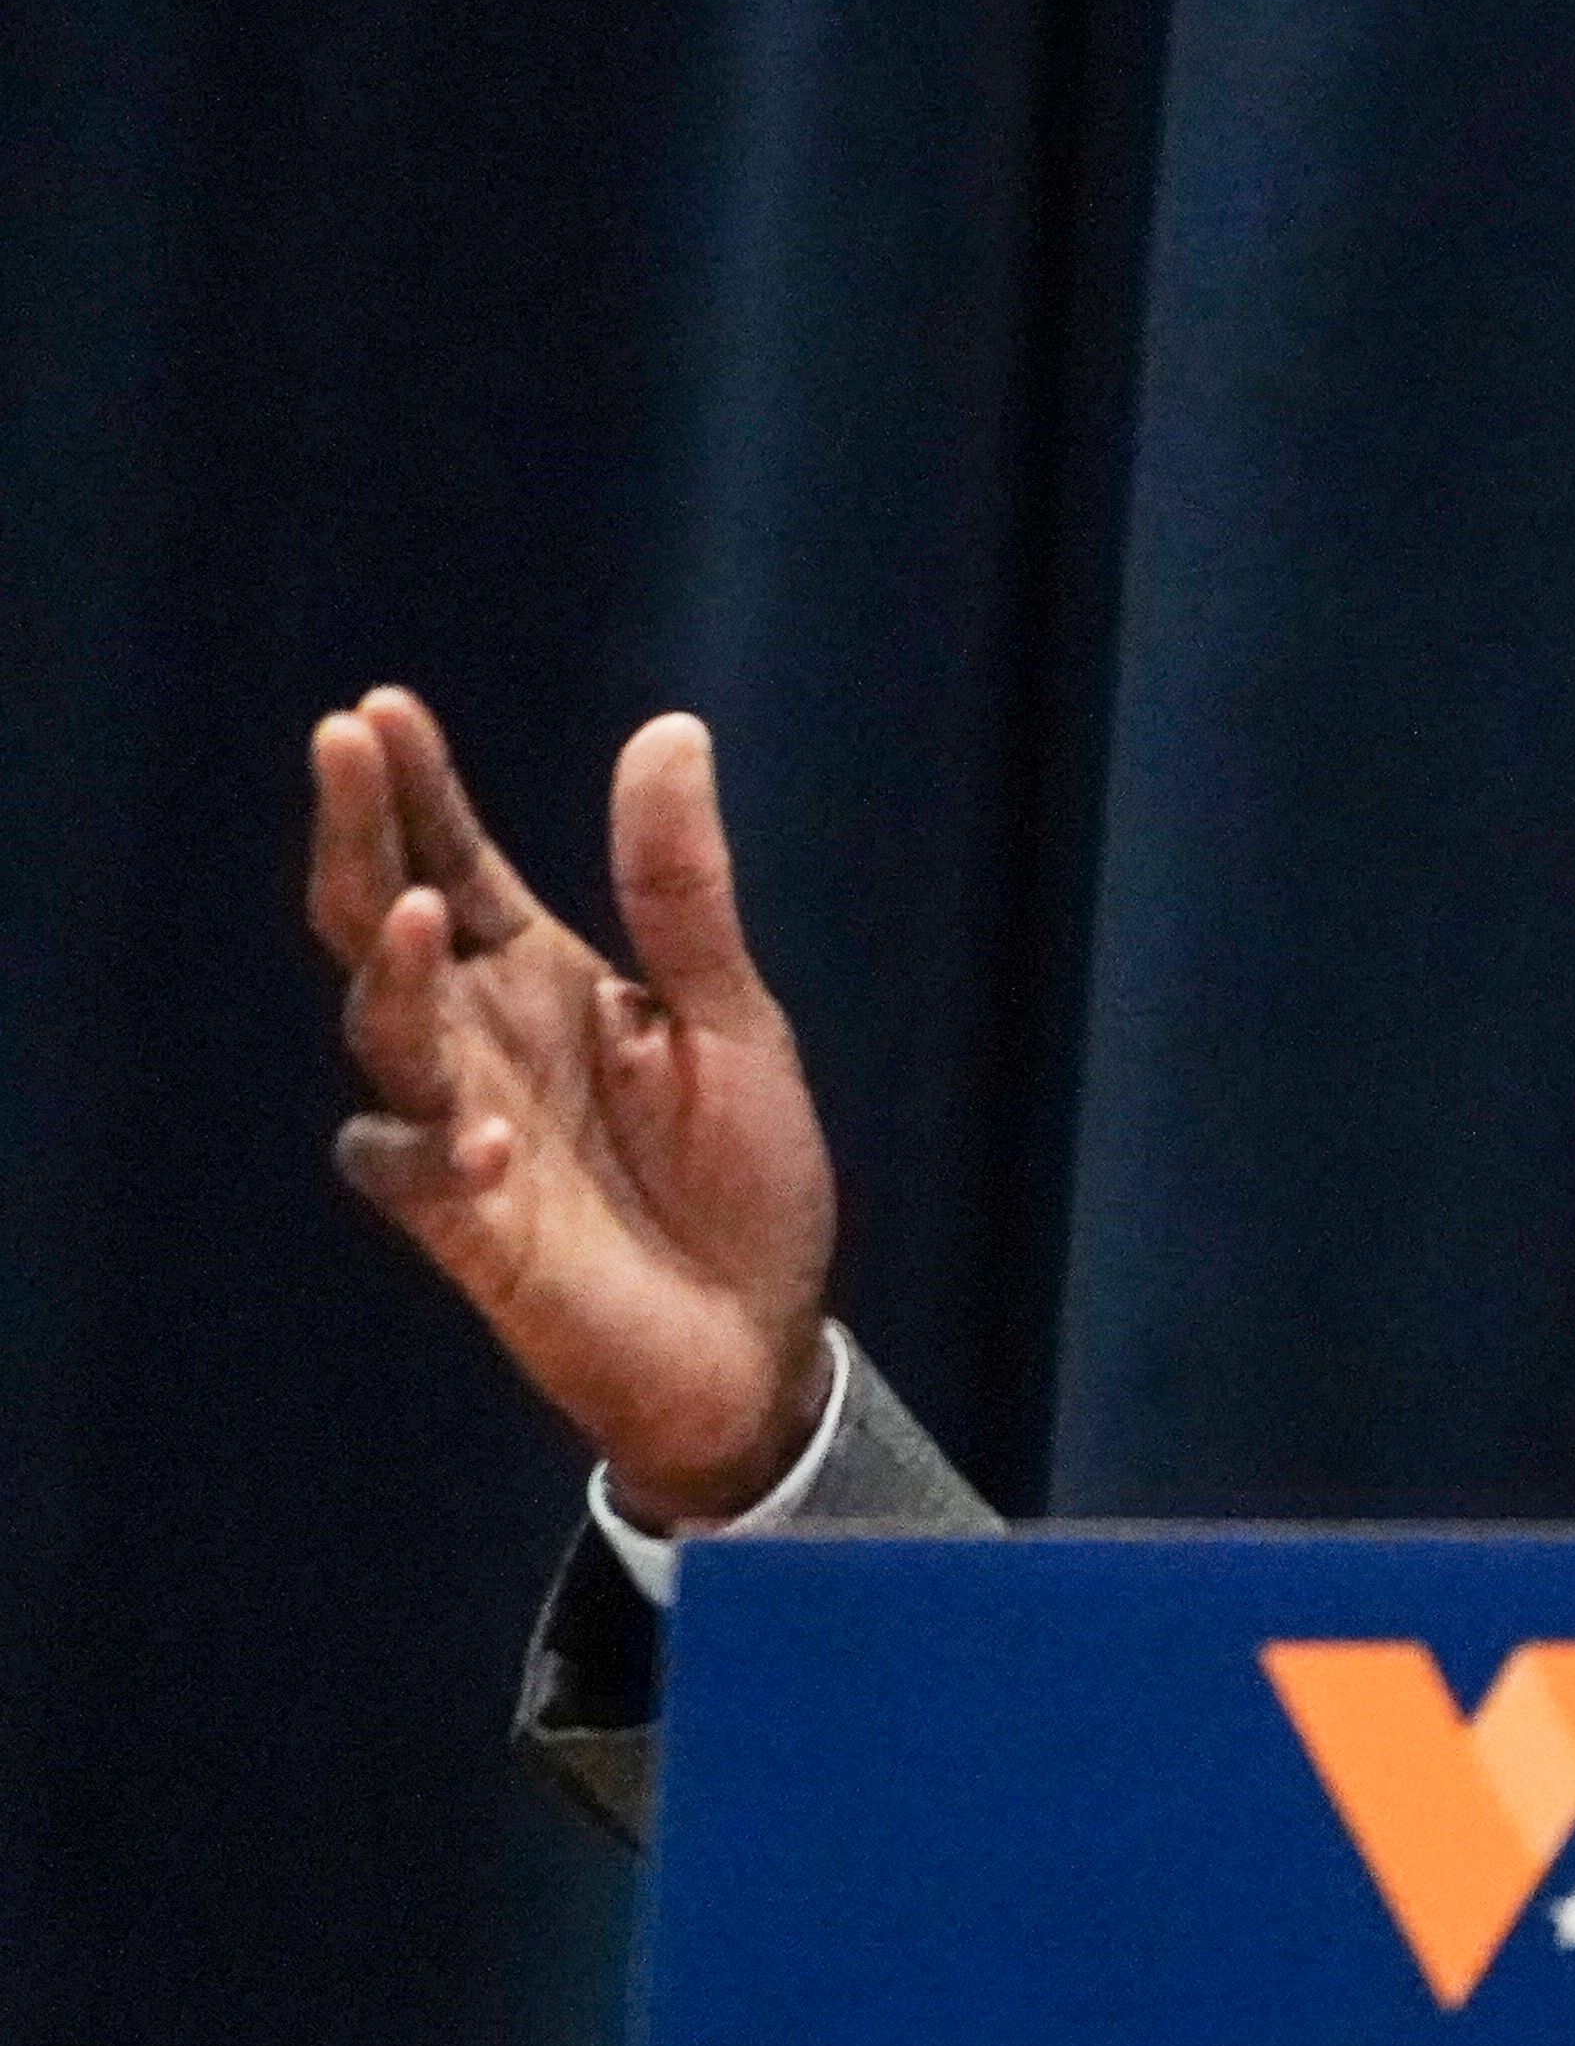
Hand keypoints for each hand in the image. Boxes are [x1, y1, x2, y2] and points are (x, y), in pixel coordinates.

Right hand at [304, 689, 839, 1523]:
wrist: (761, 1336)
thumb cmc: (744, 1180)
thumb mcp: (731, 1020)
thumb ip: (682, 892)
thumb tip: (670, 731)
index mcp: (543, 978)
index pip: (457, 861)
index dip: (417, 790)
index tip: (381, 709)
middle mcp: (483, 1039)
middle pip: (384, 920)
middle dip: (362, 836)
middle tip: (343, 744)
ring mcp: (460, 1124)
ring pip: (382, 1031)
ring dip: (395, 976)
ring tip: (421, 913)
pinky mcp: (463, 1223)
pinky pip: (409, 1172)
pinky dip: (438, 1151)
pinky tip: (489, 1138)